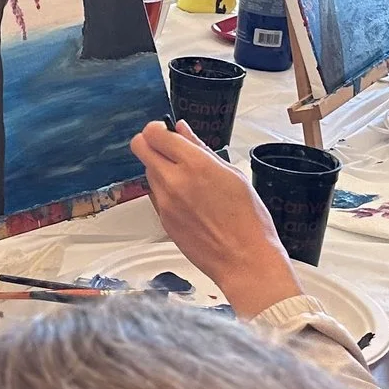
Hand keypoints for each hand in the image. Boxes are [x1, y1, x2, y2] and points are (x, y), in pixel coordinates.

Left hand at [130, 121, 303, 318]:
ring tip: (187, 180)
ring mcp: (164, 202)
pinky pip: (155, 195)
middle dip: (150, 143)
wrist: (244, 259)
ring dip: (159, 168)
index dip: (158, 128)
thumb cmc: (248, 220)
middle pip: (140, 148)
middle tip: (167, 148)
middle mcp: (173, 181)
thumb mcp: (232, 174)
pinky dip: (164, 191)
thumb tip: (182, 130)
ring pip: (147, 172)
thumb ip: (201, 148)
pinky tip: (188, 200)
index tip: (166, 131)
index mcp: (194, 164)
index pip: (154, 133)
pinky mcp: (162, 220)